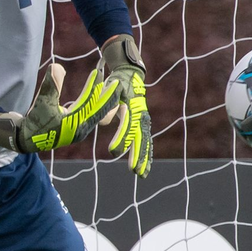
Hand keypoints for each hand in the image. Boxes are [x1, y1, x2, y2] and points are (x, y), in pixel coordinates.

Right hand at [0, 63, 118, 152]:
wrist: (25, 138)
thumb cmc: (34, 122)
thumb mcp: (41, 102)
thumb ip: (51, 85)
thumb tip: (58, 66)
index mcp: (77, 124)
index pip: (95, 106)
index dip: (103, 92)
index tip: (110, 80)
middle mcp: (81, 128)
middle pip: (99, 110)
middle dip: (107, 95)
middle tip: (115, 81)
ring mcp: (78, 128)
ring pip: (94, 111)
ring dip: (99, 97)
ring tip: (104, 83)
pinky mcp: (73, 127)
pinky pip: (87, 112)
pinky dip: (90, 102)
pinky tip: (92, 92)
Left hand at [100, 34, 151, 177]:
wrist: (130, 76)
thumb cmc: (116, 83)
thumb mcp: (110, 90)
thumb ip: (107, 105)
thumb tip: (105, 122)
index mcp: (132, 107)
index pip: (127, 126)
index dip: (121, 139)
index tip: (112, 151)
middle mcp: (141, 115)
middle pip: (140, 138)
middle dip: (137, 155)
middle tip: (133, 171)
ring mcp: (144, 120)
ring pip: (145, 142)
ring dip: (143, 158)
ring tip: (141, 174)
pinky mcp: (143, 124)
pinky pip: (146, 141)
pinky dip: (146, 154)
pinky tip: (144, 168)